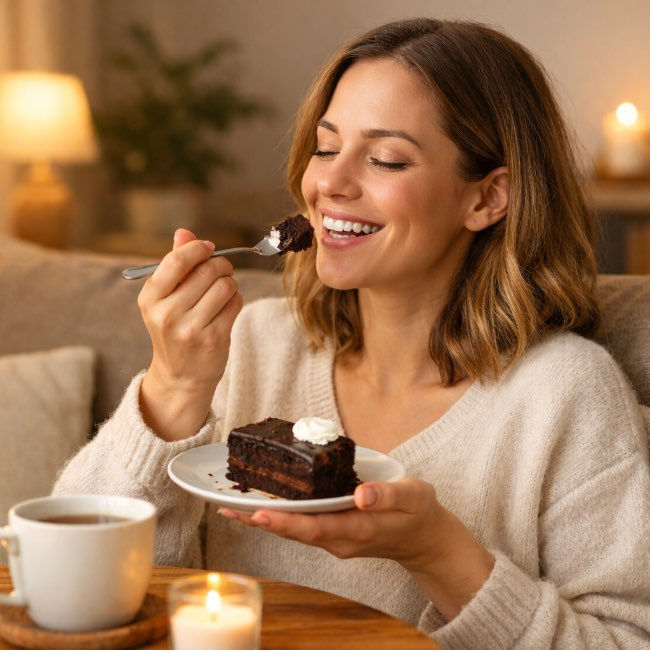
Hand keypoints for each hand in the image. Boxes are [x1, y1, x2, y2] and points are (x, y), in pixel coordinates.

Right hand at [138, 229, 242, 439]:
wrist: (181, 375)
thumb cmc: (174, 328)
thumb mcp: (165, 298)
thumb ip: (175, 264)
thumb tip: (184, 232)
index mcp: (150, 298)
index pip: (176, 260)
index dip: (197, 249)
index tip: (208, 248)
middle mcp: (167, 314)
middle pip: (207, 270)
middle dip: (220, 265)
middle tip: (221, 270)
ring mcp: (191, 328)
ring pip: (225, 285)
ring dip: (229, 283)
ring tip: (222, 291)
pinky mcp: (214, 339)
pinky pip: (235, 303)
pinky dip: (235, 300)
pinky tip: (226, 307)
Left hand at [219, 477, 493, 619]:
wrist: (424, 537)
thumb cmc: (418, 512)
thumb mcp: (412, 497)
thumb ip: (387, 496)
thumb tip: (361, 494)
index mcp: (357, 530)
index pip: (315, 528)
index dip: (286, 522)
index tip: (258, 514)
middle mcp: (340, 539)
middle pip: (295, 531)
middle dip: (261, 520)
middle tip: (228, 507)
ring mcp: (335, 538)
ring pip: (295, 529)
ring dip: (264, 519)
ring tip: (232, 506)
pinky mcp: (333, 532)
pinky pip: (302, 525)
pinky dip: (280, 516)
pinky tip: (263, 504)